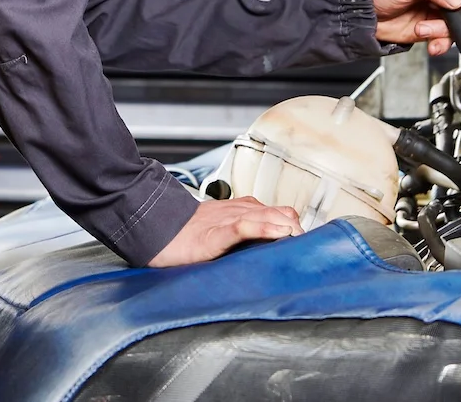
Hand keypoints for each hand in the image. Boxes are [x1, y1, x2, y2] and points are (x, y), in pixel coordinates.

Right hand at [148, 197, 302, 266]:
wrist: (153, 229)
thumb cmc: (183, 234)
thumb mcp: (218, 230)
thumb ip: (241, 235)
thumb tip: (265, 249)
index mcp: (239, 211)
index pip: (278, 212)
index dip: (294, 225)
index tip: (306, 243)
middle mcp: (237, 211)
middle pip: (279, 211)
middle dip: (297, 228)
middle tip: (307, 248)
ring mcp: (226, 220)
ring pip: (265, 215)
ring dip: (287, 227)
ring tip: (300, 240)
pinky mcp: (214, 233)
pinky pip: (243, 226)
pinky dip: (263, 227)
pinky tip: (277, 232)